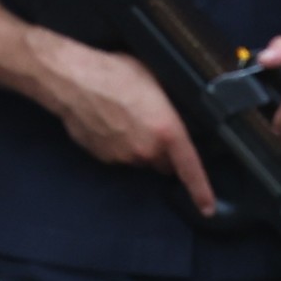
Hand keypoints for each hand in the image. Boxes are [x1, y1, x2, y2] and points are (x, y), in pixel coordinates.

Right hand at [45, 45, 217, 213]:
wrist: (72, 80)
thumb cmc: (113, 72)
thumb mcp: (153, 80)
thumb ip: (168, 107)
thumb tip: (174, 114)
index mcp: (166, 131)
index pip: (190, 169)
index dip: (201, 192)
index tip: (207, 208)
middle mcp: (147, 150)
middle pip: (163, 163)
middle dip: (163, 151)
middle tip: (151, 124)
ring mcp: (123, 157)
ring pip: (140, 159)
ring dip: (138, 145)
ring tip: (124, 116)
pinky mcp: (103, 157)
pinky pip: (119, 156)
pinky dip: (118, 145)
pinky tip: (108, 122)